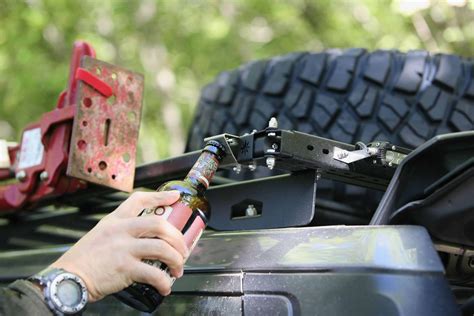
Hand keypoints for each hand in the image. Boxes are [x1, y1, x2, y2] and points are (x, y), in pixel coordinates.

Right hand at [50, 191, 187, 301]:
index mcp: (115, 220)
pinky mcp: (125, 268)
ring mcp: (123, 248)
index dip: (161, 196)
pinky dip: (164, 281)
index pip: (139, 199)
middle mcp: (121, 230)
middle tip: (183, 249)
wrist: (68, 278)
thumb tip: (147, 239)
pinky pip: (154, 273)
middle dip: (177, 237)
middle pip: (159, 224)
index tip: (175, 196)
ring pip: (162, 247)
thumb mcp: (101, 234)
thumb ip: (121, 232)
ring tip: (178, 269)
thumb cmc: (84, 260)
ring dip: (176, 260)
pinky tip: (165, 286)